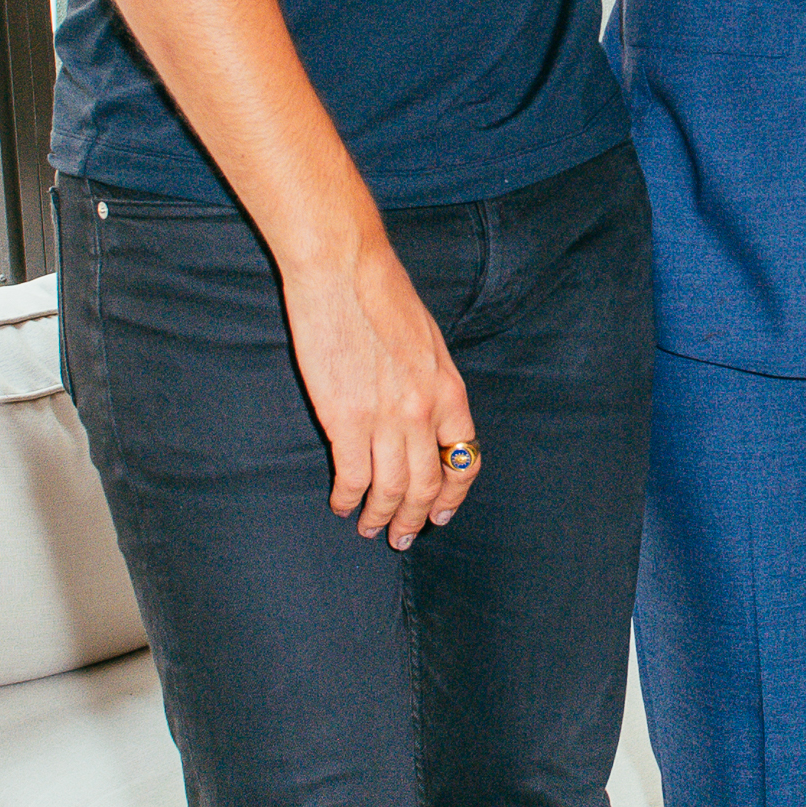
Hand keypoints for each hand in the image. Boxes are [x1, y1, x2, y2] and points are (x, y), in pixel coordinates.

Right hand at [279, 232, 479, 546]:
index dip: (453, 495)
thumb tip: (428, 414)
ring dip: (380, 517)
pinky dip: (347, 498)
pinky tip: (341, 503)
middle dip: (415, 520)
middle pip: (426, 486)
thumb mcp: (428, 341)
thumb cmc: (383, 294)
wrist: (344, 269)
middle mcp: (423, 412)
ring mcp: (384, 418)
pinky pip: (352, 476)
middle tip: (402, 537)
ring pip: (390, 490)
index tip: (440, 514)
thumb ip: (431, 383)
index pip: (464, 460)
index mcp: (449, 391)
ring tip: (369, 527)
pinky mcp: (344, 418)